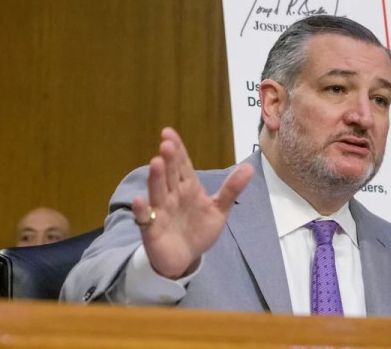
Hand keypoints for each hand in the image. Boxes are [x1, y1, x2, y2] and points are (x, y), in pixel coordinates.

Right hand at [131, 127, 252, 278]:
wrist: (186, 258)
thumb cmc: (199, 229)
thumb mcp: (219, 209)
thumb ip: (231, 189)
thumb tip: (250, 167)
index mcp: (188, 187)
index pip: (182, 164)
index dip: (177, 148)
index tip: (169, 132)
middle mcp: (172, 195)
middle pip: (170, 174)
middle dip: (168, 159)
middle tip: (167, 143)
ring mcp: (161, 211)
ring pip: (157, 191)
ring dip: (156, 178)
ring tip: (156, 163)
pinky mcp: (152, 229)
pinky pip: (145, 218)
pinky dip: (142, 210)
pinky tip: (140, 201)